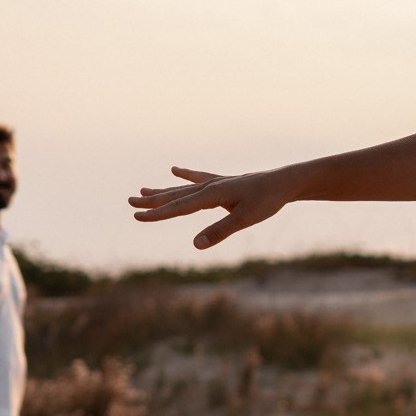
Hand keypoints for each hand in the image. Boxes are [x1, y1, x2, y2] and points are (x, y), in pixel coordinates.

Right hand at [128, 167, 292, 248]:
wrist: (286, 182)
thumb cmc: (267, 201)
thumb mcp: (244, 219)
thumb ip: (219, 232)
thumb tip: (195, 245)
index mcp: (211, 195)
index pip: (179, 207)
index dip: (157, 214)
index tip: (137, 216)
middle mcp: (210, 187)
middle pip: (176, 195)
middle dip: (153, 201)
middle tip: (129, 202)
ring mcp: (217, 183)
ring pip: (184, 187)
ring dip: (164, 190)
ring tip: (143, 190)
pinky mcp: (225, 183)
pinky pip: (200, 179)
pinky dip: (186, 175)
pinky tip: (175, 170)